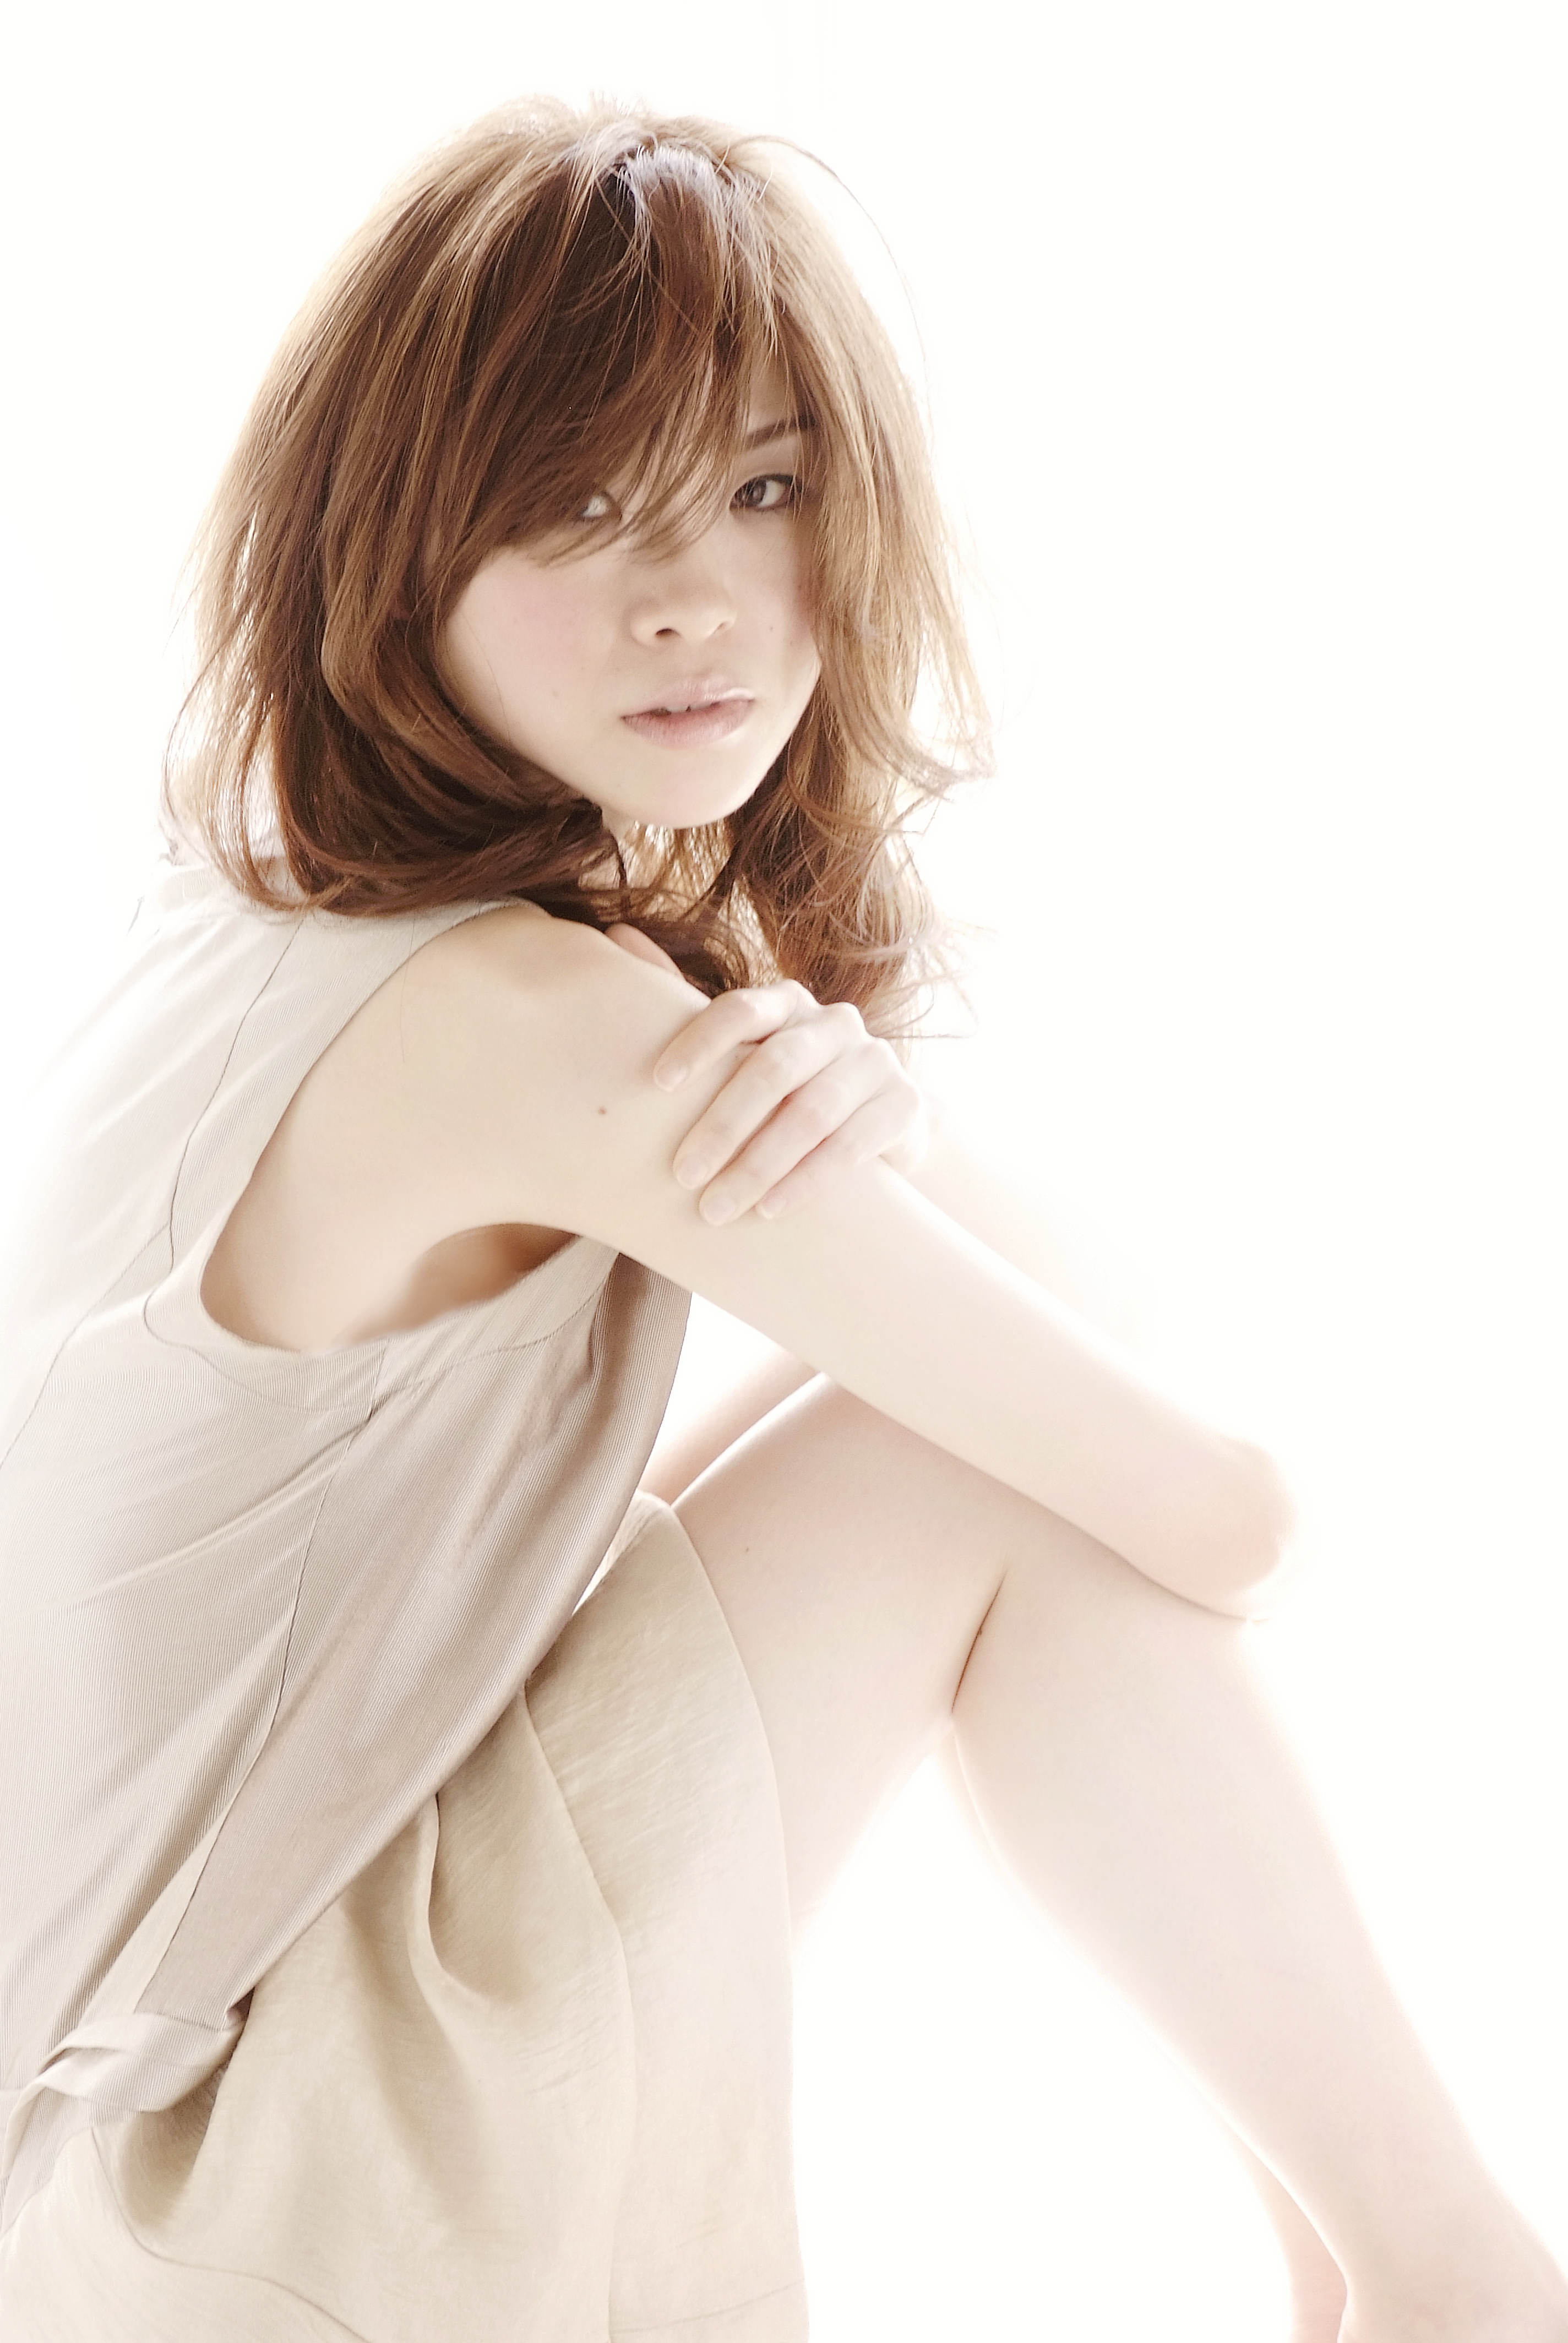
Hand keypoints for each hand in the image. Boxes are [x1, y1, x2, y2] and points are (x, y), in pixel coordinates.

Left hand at [607, 924, 929, 1224]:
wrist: (882, 1124)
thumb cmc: (789, 1087)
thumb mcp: (743, 1049)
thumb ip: (683, 1001)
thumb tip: (618, 934)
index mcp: (789, 1003)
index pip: (741, 1010)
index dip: (699, 1043)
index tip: (657, 1085)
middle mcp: (835, 1023)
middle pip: (773, 1069)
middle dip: (723, 1125)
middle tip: (681, 1175)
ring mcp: (875, 1062)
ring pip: (811, 1113)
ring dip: (759, 1164)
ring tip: (717, 1207)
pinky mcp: (905, 1106)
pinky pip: (851, 1146)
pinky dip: (806, 1181)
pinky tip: (769, 1209)